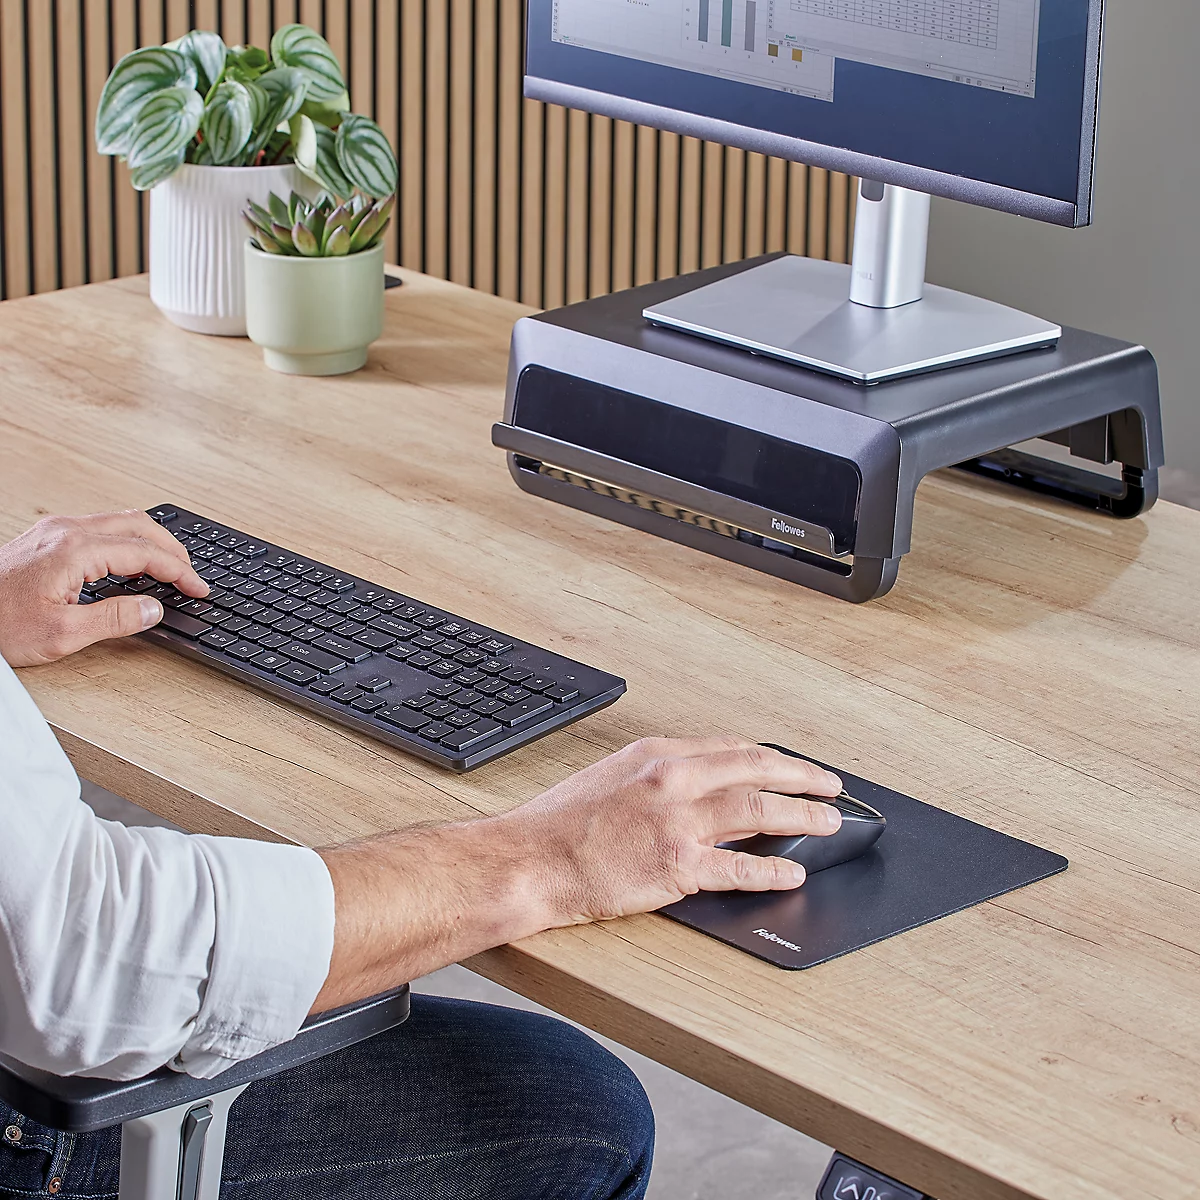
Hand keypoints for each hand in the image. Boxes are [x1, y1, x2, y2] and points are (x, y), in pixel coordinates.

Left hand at [0, 510, 208, 665]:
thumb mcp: (63, 634)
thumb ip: (116, 618)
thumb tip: (153, 608)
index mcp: (75, 550)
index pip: (145, 553)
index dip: (179, 572)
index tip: (199, 588)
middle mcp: (66, 531)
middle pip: (138, 525)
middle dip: (172, 549)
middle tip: (192, 574)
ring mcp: (54, 530)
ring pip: (120, 522)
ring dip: (151, 542)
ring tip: (170, 566)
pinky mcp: (46, 538)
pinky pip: (100, 528)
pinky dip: (128, 541)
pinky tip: (133, 560)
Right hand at [313, 737, 843, 1011]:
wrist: (528, 859)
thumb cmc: (559, 824)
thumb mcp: (609, 778)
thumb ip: (654, 778)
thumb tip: (691, 786)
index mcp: (656, 755)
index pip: (728, 749)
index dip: (766, 758)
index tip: (786, 764)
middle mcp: (672, 779)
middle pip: (755, 769)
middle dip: (801, 775)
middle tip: (830, 785)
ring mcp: (677, 822)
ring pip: (759, 810)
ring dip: (802, 815)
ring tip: (829, 822)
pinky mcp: (677, 867)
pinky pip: (740, 866)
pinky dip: (772, 869)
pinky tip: (793, 873)